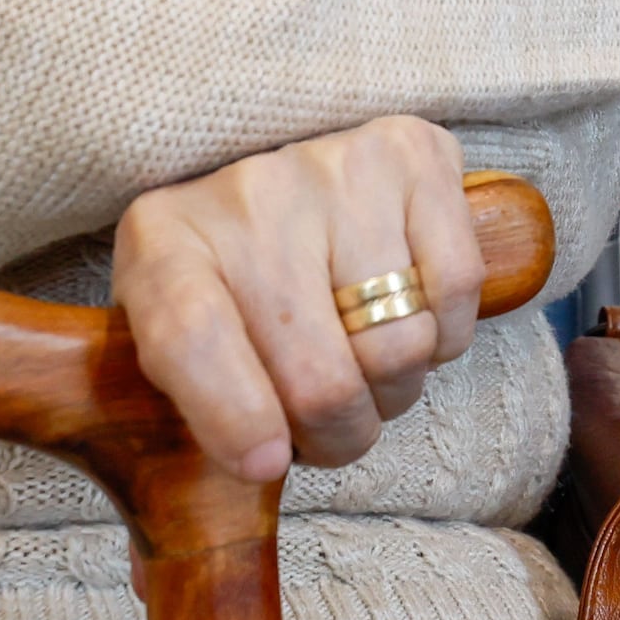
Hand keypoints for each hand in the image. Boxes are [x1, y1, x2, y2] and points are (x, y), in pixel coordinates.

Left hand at [112, 115, 483, 484]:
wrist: (283, 172)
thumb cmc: (228, 284)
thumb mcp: (172, 341)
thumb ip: (193, 408)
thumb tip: (260, 465)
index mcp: (163, 246)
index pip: (192, 338)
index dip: (234, 416)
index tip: (266, 464)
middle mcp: (246, 196)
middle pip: (317, 374)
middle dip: (340, 434)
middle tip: (332, 430)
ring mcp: (333, 167)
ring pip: (398, 346)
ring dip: (395, 391)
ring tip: (370, 374)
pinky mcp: (411, 155)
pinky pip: (456, 289)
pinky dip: (445, 336)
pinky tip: (412, 317)